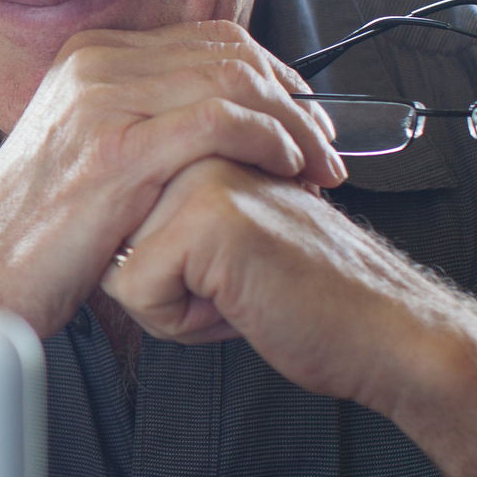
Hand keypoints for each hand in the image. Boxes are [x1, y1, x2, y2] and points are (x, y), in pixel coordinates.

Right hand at [0, 20, 345, 337]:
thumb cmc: (29, 236)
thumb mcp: (77, 155)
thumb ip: (131, 122)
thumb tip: (202, 119)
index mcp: (83, 58)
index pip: (207, 37)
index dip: (271, 72)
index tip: (303, 116)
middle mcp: (91, 67)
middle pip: (229, 52)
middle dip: (294, 97)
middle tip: (325, 145)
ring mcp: (101, 104)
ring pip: (234, 82)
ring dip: (295, 125)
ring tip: (318, 166)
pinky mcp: (116, 152)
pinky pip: (220, 124)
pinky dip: (270, 143)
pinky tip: (285, 170)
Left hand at [99, 156, 442, 407]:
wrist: (381, 331)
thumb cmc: (303, 296)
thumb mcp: (217, 242)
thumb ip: (162, 219)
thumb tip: (94, 231)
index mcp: (201, 145)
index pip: (116, 219)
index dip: (159, 270)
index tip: (223, 269)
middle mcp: (198, 147)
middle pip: (109, 240)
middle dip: (159, 286)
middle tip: (235, 283)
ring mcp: (204, 173)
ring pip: (116, 266)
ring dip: (171, 304)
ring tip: (239, 290)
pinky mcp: (209, 215)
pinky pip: (138, 291)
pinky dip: (182, 320)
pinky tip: (241, 303)